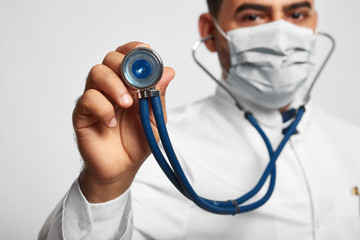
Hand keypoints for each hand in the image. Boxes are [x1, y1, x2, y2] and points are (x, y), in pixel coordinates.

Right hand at [73, 42, 174, 202]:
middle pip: (110, 59)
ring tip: (127, 104)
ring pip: (96, 73)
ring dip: (114, 85)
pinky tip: (111, 122)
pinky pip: (88, 99)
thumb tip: (168, 72)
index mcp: (129, 85)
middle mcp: (111, 87)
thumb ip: (159, 95)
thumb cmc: (137, 142)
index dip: (135, 50)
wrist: (122, 168)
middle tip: (136, 85)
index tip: (145, 50)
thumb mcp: (155, 118)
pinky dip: (103, 108)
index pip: (128, 57)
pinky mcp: (83, 113)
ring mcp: (96, 98)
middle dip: (125, 66)